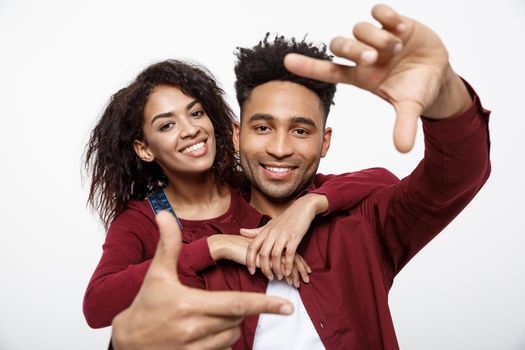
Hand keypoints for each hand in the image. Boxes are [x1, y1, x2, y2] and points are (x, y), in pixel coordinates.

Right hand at [111, 211, 292, 349]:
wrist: (129, 340)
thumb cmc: (146, 303)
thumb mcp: (158, 273)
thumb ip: (168, 244)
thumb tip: (165, 214)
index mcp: (190, 305)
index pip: (237, 304)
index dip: (265, 304)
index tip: (287, 306)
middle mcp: (194, 330)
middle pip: (237, 318)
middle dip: (239, 308)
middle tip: (225, 300)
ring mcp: (195, 349)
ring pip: (232, 335)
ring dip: (231, 324)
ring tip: (212, 313)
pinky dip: (223, 339)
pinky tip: (208, 330)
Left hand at [240, 193, 325, 280]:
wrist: (302, 208)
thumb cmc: (285, 218)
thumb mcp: (269, 224)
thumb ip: (256, 231)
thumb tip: (241, 231)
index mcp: (265, 231)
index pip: (252, 247)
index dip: (249, 260)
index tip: (251, 271)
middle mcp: (272, 233)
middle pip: (263, 254)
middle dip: (265, 268)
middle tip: (269, 277)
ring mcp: (283, 235)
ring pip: (275, 255)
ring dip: (277, 268)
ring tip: (279, 276)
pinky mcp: (295, 237)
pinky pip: (290, 254)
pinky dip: (288, 264)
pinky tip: (288, 272)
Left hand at [284, 4, 471, 152]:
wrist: (439, 74)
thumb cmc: (416, 90)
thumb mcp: (410, 107)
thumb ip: (404, 125)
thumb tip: (403, 150)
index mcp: (361, 76)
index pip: (329, 71)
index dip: (308, 66)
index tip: (287, 61)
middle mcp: (364, 56)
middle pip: (340, 46)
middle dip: (353, 50)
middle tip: (373, 58)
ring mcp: (377, 38)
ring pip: (359, 29)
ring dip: (376, 38)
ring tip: (397, 48)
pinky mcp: (393, 22)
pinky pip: (378, 12)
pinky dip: (387, 17)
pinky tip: (401, 28)